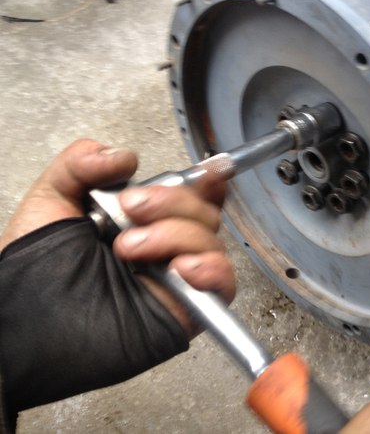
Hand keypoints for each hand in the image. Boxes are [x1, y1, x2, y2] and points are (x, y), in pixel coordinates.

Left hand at [0, 139, 234, 414]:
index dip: (204, 180)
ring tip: (130, 248)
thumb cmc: (34, 275)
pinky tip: (181, 267)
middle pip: (203, 212)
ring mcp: (176, 277)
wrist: (28, 330)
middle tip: (131, 210)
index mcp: (140, 223)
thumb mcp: (51, 202)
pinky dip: (212, 269)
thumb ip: (81, 164)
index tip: (203, 169)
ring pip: (212, 242)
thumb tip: (124, 157)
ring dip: (176, 235)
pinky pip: (224, 284)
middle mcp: (164, 248)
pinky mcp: (186, 308)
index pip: (188, 196)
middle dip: (171, 203)